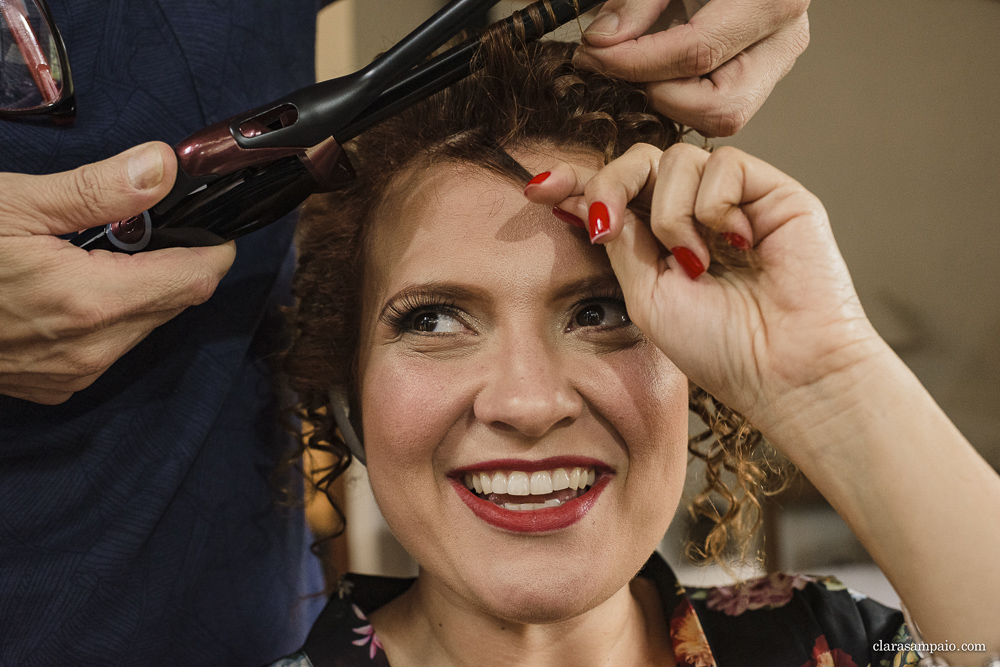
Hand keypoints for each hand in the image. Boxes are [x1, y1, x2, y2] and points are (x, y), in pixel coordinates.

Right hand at [0, 143, 235, 404]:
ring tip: (101, 253)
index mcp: (89, 302)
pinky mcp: (54, 386)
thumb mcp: (13, 204)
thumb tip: (163, 167)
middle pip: (173, 304)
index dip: (214, 252)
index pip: (192, 281)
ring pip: (144, 327)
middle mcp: (90, 349)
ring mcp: (71, 374)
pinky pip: (110, 347)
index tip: (217, 229)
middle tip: (148, 227)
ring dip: (143, 290)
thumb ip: (98, 189)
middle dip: (176, 265)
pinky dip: (112, 315)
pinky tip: (77, 287)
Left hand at [524, 144, 885, 431]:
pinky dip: (714, 204)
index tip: (537, 189)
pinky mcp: (772, 192)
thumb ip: (621, 242)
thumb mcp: (646, 296)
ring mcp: (734, 201)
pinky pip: (723, 163)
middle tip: (604, 225)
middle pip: (639, 161)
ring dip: (670, 212)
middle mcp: (695, 215)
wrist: (782, 370)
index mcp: (660, 242)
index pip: (616, 194)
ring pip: (676, 159)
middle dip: (611, 183)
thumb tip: (590, 197)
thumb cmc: (720, 347)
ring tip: (696, 262)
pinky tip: (735, 244)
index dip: (577, 182)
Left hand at [573, 0, 809, 136]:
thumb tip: (602, 42)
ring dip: (671, 98)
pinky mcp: (761, 74)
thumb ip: (636, 1)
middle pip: (719, 108)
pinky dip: (681, 93)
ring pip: (720, 118)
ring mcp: (777, 62)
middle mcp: (784, 39)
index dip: (637, 62)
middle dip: (662, 95)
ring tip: (644, 61)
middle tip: (623, 66)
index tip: (595, 54)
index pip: (697, 52)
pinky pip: (716, 106)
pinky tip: (663, 64)